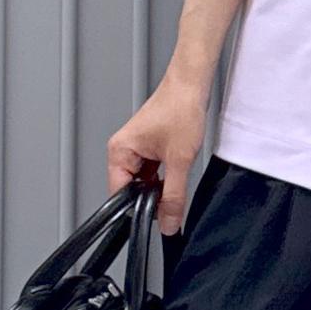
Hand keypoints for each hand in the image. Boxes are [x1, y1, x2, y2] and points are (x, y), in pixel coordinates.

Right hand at [106, 66, 208, 235]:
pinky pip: (151, 173)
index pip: (119, 195)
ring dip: (159, 186)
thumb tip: (169, 223)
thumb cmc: (180, 109)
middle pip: (131, 191)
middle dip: (151, 198)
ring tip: (175, 171)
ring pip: (143, 183)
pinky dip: (163, 177)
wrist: (191, 86)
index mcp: (119, 152)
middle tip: (171, 194)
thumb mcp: (180, 161)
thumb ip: (173, 196)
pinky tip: (176, 169)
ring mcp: (135, 149)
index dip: (137, 209)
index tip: (156, 216)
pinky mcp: (148, 148)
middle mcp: (123, 150)